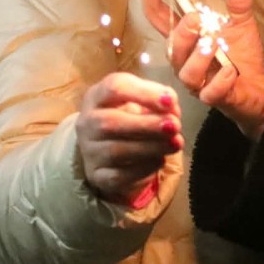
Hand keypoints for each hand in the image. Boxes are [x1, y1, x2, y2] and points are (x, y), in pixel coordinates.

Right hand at [75, 72, 179, 205]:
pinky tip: (161, 160)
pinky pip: (118, 176)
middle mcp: (87, 122)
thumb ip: (158, 98)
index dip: (145, 94)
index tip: (171, 101)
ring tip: (176, 143)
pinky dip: (143, 168)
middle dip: (147, 125)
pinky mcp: (97, 175)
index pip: (115, 88)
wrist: (107, 146)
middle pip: (110, 122)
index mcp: (97, 96)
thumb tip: (172, 108)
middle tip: (175, 126)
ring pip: (116, 151)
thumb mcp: (142, 99)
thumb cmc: (130, 114)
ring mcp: (89, 151)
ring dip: (151, 147)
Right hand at [144, 0, 263, 140]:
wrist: (256, 94)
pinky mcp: (214, 99)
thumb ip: (239, 10)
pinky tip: (231, 71)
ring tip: (214, 43)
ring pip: (186, 72)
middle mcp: (186, 61)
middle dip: (181, 33)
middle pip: (171, 48)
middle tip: (195, 19)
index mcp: (189, 40)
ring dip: (198, 56)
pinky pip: (210, 93)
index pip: (162, 18)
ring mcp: (198, 82)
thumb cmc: (242, 59)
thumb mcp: (243, 29)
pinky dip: (220, 81)